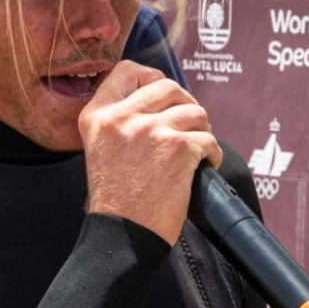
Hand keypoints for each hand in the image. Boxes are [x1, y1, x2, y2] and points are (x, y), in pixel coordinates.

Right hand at [77, 62, 221, 243]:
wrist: (122, 236)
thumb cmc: (116, 200)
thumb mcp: (102, 148)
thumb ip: (122, 120)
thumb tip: (160, 98)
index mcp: (97, 116)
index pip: (127, 70)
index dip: (150, 78)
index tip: (162, 98)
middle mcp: (120, 118)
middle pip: (167, 86)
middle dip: (185, 103)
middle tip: (189, 124)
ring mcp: (149, 130)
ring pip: (194, 111)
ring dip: (201, 130)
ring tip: (195, 151)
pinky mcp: (177, 147)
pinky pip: (208, 138)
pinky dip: (211, 154)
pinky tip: (202, 167)